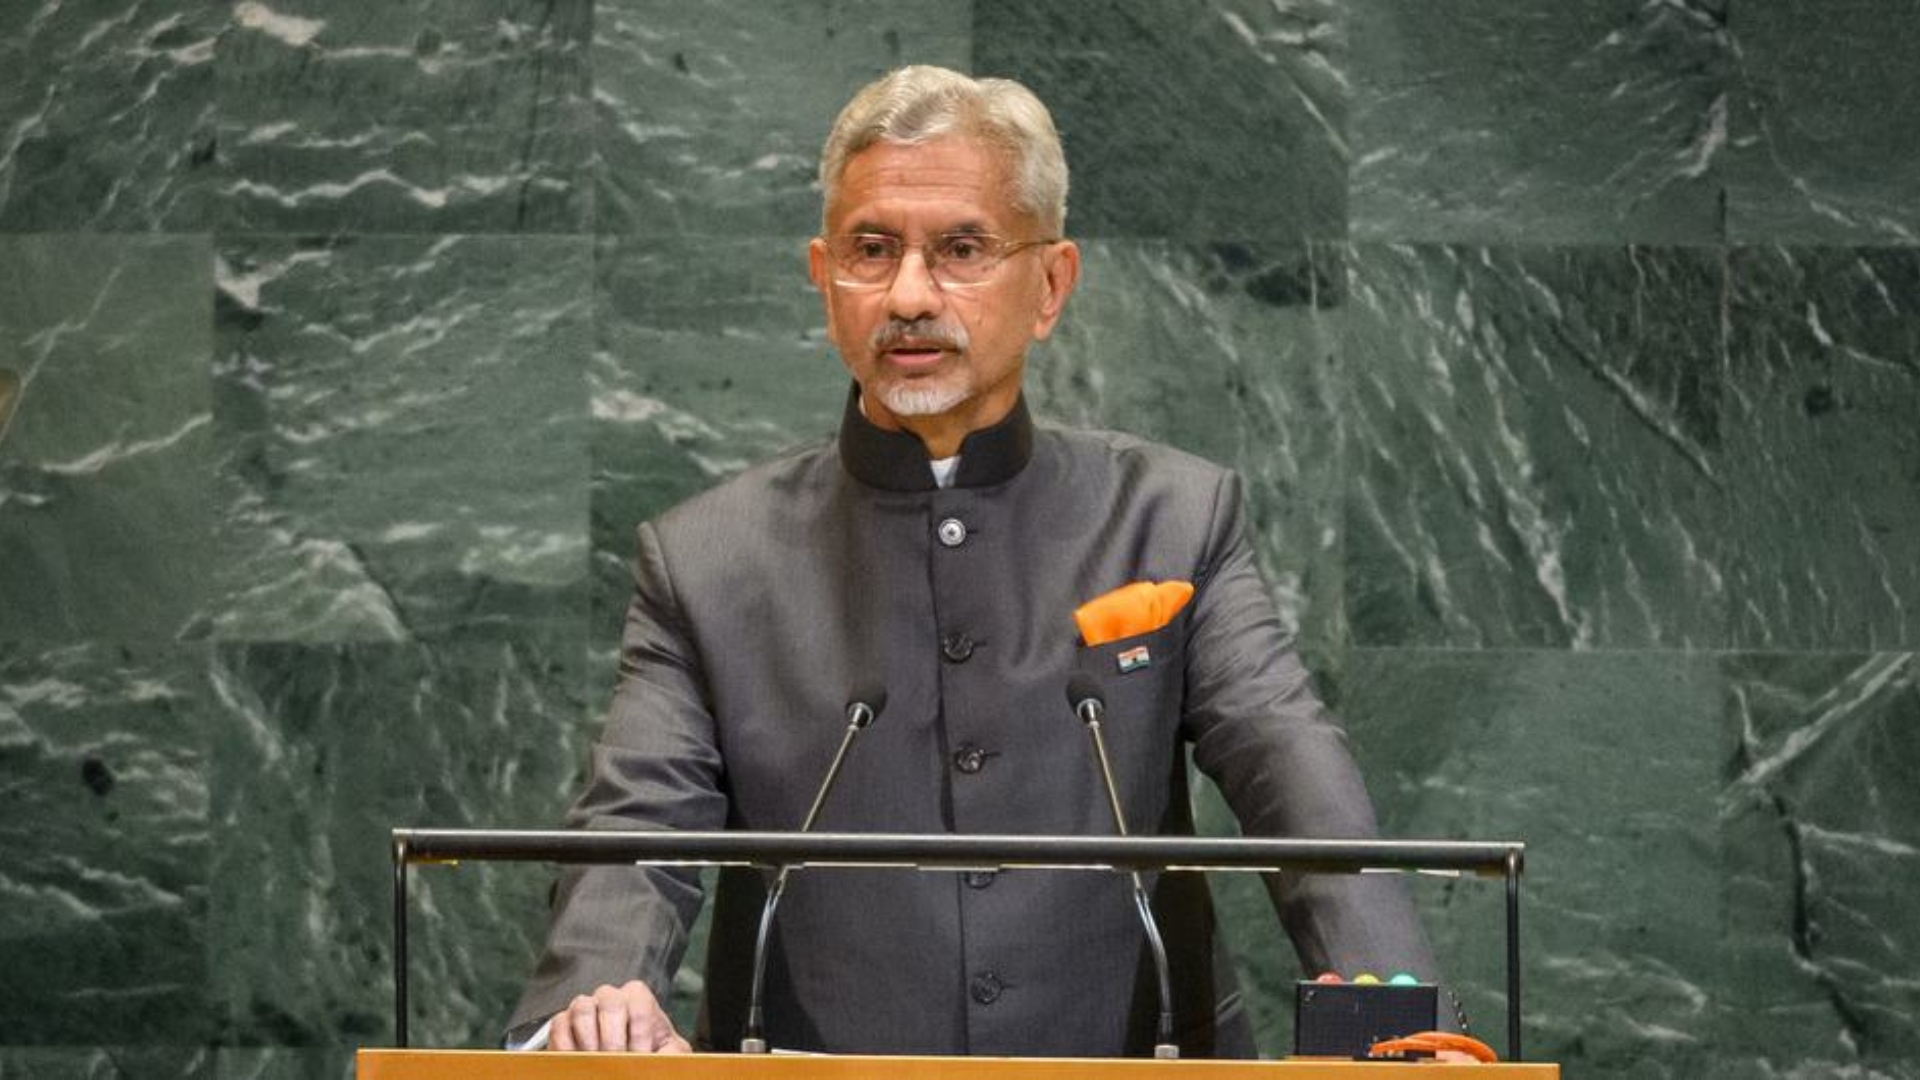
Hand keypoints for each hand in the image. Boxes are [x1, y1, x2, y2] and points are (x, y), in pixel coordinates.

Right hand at [548, 980, 690, 1052]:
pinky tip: (578, 1064)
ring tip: (597, 1063)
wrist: (625, 1064)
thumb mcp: (669, 1052)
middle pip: (610, 1001)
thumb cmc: (650, 1053)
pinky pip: (558, 1026)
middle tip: (616, 1061)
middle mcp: (610, 997)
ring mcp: (584, 1008)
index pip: (639, 1004)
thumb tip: (663, 1059)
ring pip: (582, 1008)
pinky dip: (566, 1047)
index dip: (640, 1033)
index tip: (640, 1056)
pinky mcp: (562, 1024)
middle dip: (614, 1037)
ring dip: (590, 1040)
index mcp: (638, 998)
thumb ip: (674, 1052)